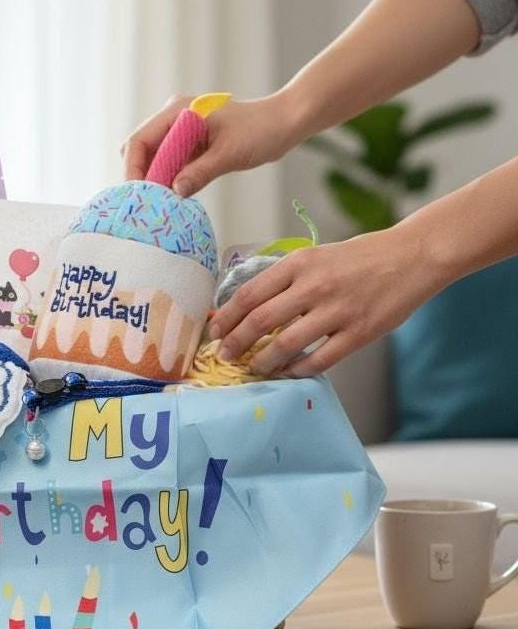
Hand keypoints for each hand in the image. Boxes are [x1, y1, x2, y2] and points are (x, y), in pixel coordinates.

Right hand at [121, 91, 305, 194]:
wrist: (283, 123)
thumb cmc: (261, 130)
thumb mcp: (229, 154)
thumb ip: (200, 172)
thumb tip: (174, 192)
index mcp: (178, 111)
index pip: (139, 140)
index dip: (133, 169)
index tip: (138, 195)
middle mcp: (174, 118)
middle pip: (141, 150)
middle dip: (141, 176)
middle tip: (149, 203)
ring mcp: (181, 131)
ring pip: (153, 159)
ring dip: (155, 180)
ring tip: (161, 204)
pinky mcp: (190, 144)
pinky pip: (170, 164)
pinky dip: (168, 180)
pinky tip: (174, 197)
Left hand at [208, 226, 440, 376]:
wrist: (413, 256)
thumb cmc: (359, 258)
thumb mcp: (315, 256)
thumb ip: (285, 279)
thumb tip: (247, 307)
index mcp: (299, 263)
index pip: (249, 294)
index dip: (225, 317)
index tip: (214, 331)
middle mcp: (314, 285)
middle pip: (260, 321)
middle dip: (236, 343)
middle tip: (226, 355)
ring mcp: (337, 310)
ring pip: (286, 345)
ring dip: (264, 362)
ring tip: (255, 367)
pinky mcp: (359, 332)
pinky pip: (319, 360)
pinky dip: (299, 370)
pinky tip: (289, 372)